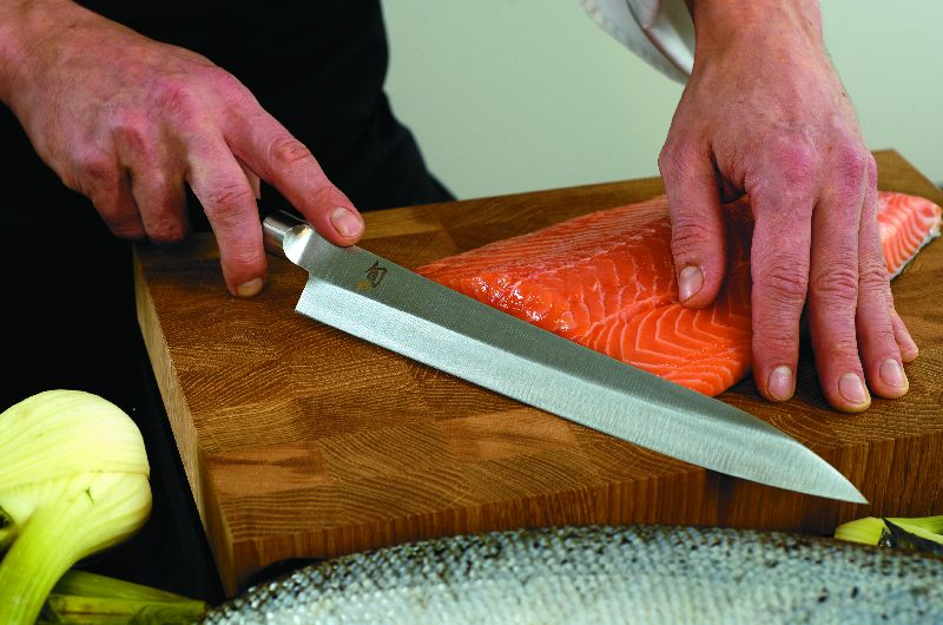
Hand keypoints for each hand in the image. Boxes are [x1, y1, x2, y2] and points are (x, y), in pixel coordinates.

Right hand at [0, 0, 363, 295]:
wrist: (61, 53)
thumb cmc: (152, 79)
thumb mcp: (213, 95)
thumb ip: (245, 149)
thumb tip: (269, 211)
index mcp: (228, 103)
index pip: (286, 155)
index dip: (321, 198)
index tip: (346, 231)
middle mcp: (186, 119)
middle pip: (229, 200)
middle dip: (243, 253)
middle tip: (248, 281)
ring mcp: (136, 140)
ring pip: (170, 225)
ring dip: (171, 226)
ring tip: (157, 185)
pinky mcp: (92, 163)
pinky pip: (126, 224)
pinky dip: (130, 219)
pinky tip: (124, 182)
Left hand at [657, 0, 916, 411]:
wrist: (770, 40)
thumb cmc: (724, 96)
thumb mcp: (684, 155)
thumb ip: (692, 228)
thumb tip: (695, 295)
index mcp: (784, 174)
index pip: (782, 276)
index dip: (779, 335)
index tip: (776, 380)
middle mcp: (832, 180)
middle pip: (837, 283)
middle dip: (840, 348)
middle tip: (846, 400)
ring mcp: (857, 180)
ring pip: (868, 271)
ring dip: (875, 332)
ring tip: (884, 382)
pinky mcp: (863, 182)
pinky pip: (876, 250)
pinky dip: (884, 297)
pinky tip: (895, 334)